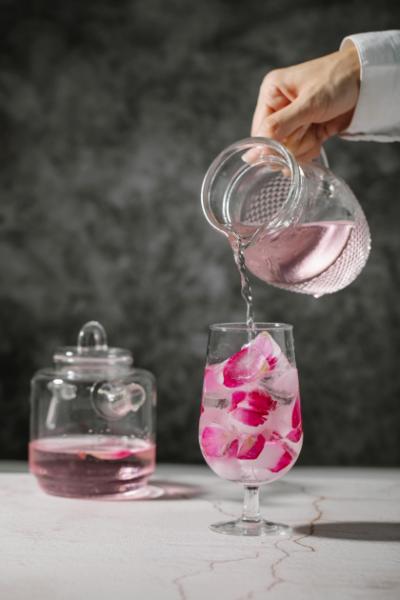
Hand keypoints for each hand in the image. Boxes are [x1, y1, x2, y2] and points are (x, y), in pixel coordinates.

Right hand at [251, 43, 360, 161]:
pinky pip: (301, 149)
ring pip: (289, 149)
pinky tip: (321, 137)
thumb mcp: (307, 104)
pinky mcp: (307, 129)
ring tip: (318, 130)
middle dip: (293, 143)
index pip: (260, 131)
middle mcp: (279, 107)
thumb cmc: (337, 80)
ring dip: (305, 146)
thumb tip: (254, 153)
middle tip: (309, 129)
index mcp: (272, 93)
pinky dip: (311, 147)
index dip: (271, 145)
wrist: (368, 80)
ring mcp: (294, 120)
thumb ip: (279, 128)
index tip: (286, 150)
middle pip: (274, 143)